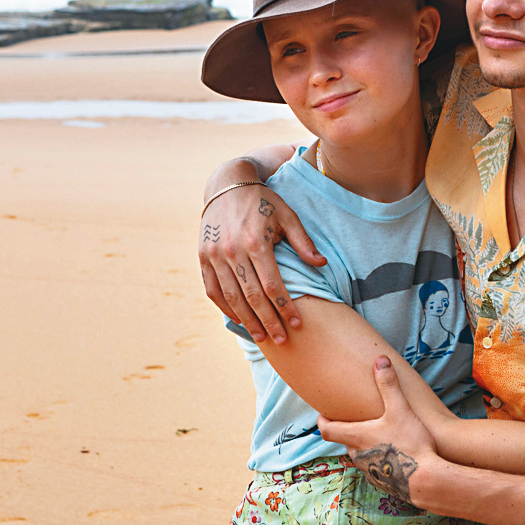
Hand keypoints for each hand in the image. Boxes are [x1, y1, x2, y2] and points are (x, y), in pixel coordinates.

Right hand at [199, 176, 323, 343]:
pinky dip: (224, 307)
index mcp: (256, 242)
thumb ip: (304, 243)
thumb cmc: (263, 202)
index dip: (285, 307)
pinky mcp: (203, 257)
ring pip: (231, 297)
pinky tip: (238, 319)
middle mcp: (232, 251)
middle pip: (252, 296)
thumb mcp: (288, 216)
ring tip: (261, 337)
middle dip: (268, 321)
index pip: (273, 285)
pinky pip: (212, 289)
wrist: (227, 185)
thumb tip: (322, 264)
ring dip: (247, 320)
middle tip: (282, 340)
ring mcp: (214, 255)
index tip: (297, 324)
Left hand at [318, 358, 441, 506]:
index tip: (322, 413)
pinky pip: (374, 468)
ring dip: (363, 445)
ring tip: (376, 434)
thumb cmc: (410, 443)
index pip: (327, 430)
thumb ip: (388, 384)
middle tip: (354, 419)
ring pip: (359, 455)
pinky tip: (392, 454)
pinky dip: (378, 459)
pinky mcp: (382, 482)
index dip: (322, 421)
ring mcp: (369, 470)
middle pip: (344, 441)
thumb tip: (381, 360)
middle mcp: (357, 455)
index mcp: (356, 437)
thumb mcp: (400, 409)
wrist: (426, 480)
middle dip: (348, 430)